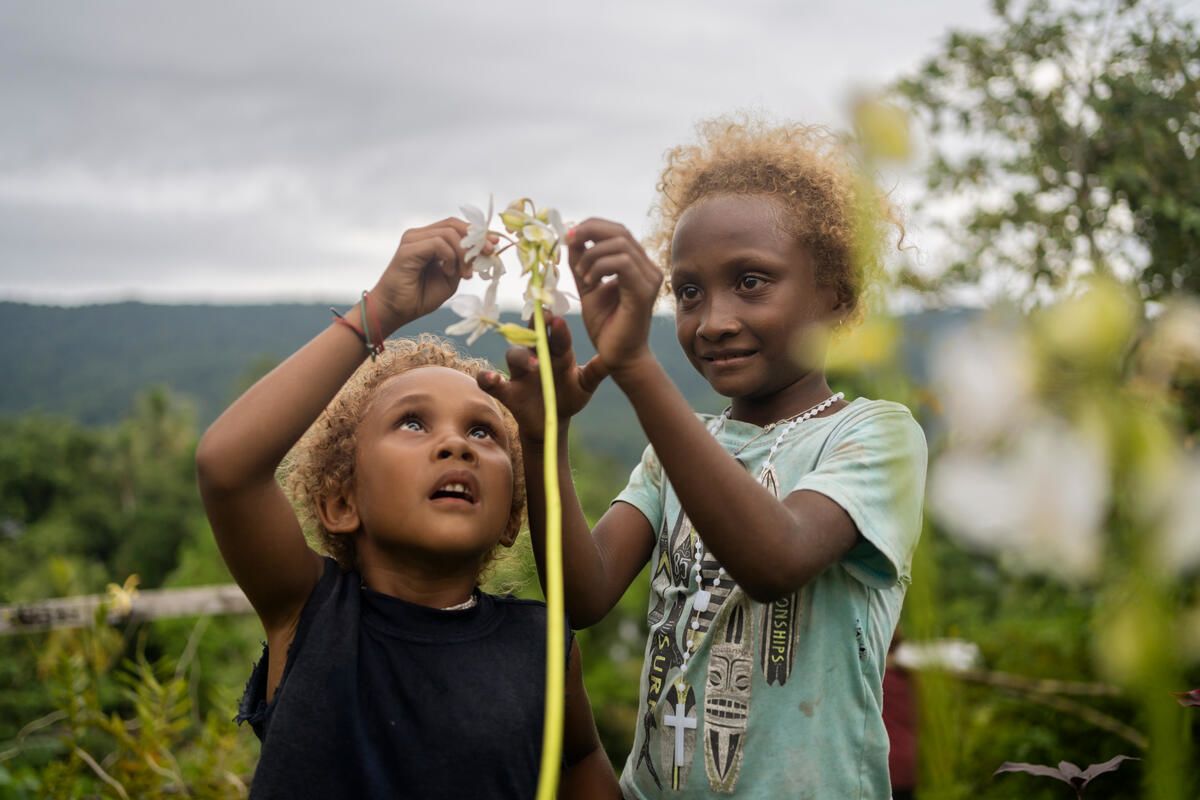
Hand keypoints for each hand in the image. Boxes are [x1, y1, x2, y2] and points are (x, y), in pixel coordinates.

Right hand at [369, 218, 476, 334]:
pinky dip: (450, 257)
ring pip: (448, 233)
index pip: (456, 225)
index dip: (477, 232)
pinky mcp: (408, 249)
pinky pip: (438, 243)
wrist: (396, 311)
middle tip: (487, 255)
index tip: (494, 245)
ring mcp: (412, 240)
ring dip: (463, 254)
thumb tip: (484, 249)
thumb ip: (464, 263)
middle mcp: (420, 235)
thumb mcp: (451, 278)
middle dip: (476, 239)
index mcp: (429, 239)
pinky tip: (449, 272)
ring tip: (464, 275)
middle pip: (454, 224)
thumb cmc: (420, 297)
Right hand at [478, 313, 606, 443]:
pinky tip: (491, 379)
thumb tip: (615, 358)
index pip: (556, 335)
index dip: (556, 327)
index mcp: (558, 353)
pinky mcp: (507, 390)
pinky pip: (491, 382)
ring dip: (520, 357)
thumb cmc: (570, 396)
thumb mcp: (585, 386)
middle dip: (534, 326)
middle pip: (531, 335)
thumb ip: (596, 372)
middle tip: (541, 320)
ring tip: (532, 364)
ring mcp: (520, 372)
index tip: (558, 319)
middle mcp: (537, 356)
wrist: (552, 421)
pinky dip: (488, 379)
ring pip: (513, 355)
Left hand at [567, 219, 662, 376]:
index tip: (568, 234)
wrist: (619, 357)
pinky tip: (589, 281)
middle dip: (590, 231)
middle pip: (620, 231)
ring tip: (581, 275)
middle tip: (568, 241)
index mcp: (637, 264)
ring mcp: (649, 278)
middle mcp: (647, 268)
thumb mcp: (587, 286)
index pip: (618, 231)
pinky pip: (622, 264)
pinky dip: (600, 266)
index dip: (592, 225)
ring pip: (620, 244)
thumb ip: (581, 262)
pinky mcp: (644, 291)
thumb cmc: (606, 325)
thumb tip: (571, 236)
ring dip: (592, 255)